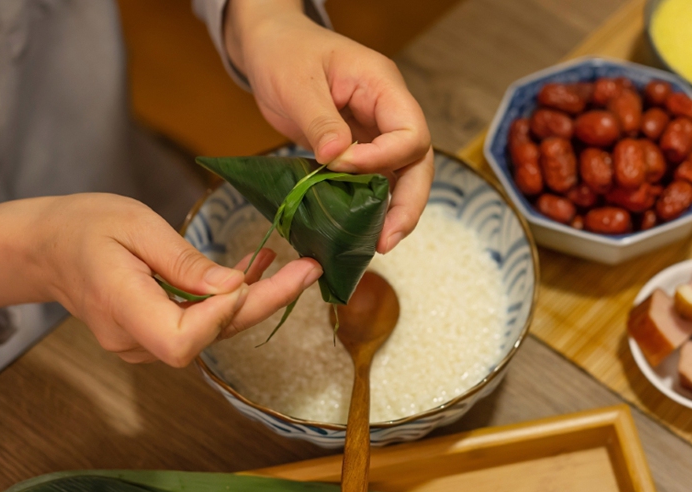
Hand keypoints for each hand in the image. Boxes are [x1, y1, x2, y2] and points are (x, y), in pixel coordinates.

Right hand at [0, 194, 321, 366]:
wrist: (48, 248)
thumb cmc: (85, 226)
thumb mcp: (134, 225)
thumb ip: (183, 261)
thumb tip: (234, 287)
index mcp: (120, 306)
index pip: (179, 340)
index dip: (218, 317)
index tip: (244, 278)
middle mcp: (134, 339)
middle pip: (209, 338)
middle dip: (265, 303)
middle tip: (309, 268)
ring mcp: (144, 345)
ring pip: (214, 332)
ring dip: (257, 299)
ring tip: (291, 261)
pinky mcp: (157, 338)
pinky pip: (204, 326)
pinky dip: (234, 299)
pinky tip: (257, 267)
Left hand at [224, 0, 433, 252]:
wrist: (272, 48)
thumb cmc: (285, 53)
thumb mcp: (297, 83)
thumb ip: (321, 121)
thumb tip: (338, 158)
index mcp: (383, 86)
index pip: (409, 133)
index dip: (383, 159)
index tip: (342, 167)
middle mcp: (389, 111)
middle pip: (419, 163)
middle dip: (408, 203)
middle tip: (386, 239)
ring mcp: (378, 131)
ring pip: (403, 177)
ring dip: (394, 211)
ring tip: (377, 244)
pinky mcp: (361, 149)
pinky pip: (376, 180)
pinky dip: (370, 205)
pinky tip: (358, 229)